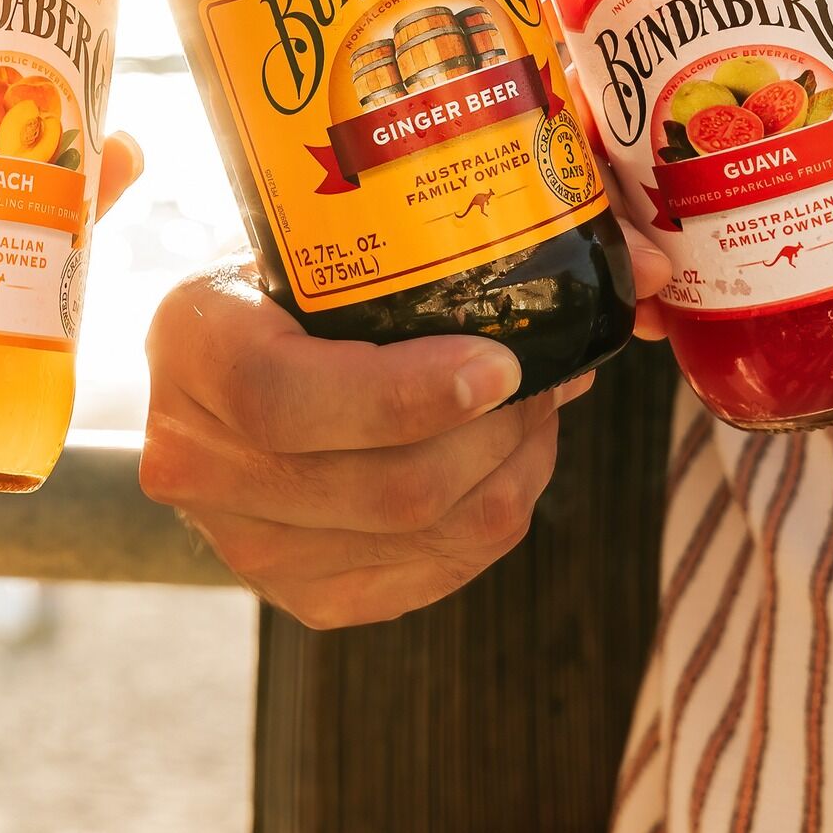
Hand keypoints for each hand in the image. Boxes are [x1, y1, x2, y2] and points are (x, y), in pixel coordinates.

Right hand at [140, 263, 602, 629]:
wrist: (213, 372)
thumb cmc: (281, 284)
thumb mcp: (319, 238)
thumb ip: (451, 240)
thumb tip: (642, 263)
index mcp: (190, 346)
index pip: (286, 399)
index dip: (406, 395)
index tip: (501, 364)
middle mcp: (197, 459)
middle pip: (381, 486)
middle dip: (498, 433)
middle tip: (552, 376)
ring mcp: (244, 542)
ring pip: (419, 535)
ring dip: (511, 473)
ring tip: (537, 409)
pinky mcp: (300, 594)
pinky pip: (429, 576)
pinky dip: (490, 518)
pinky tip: (504, 460)